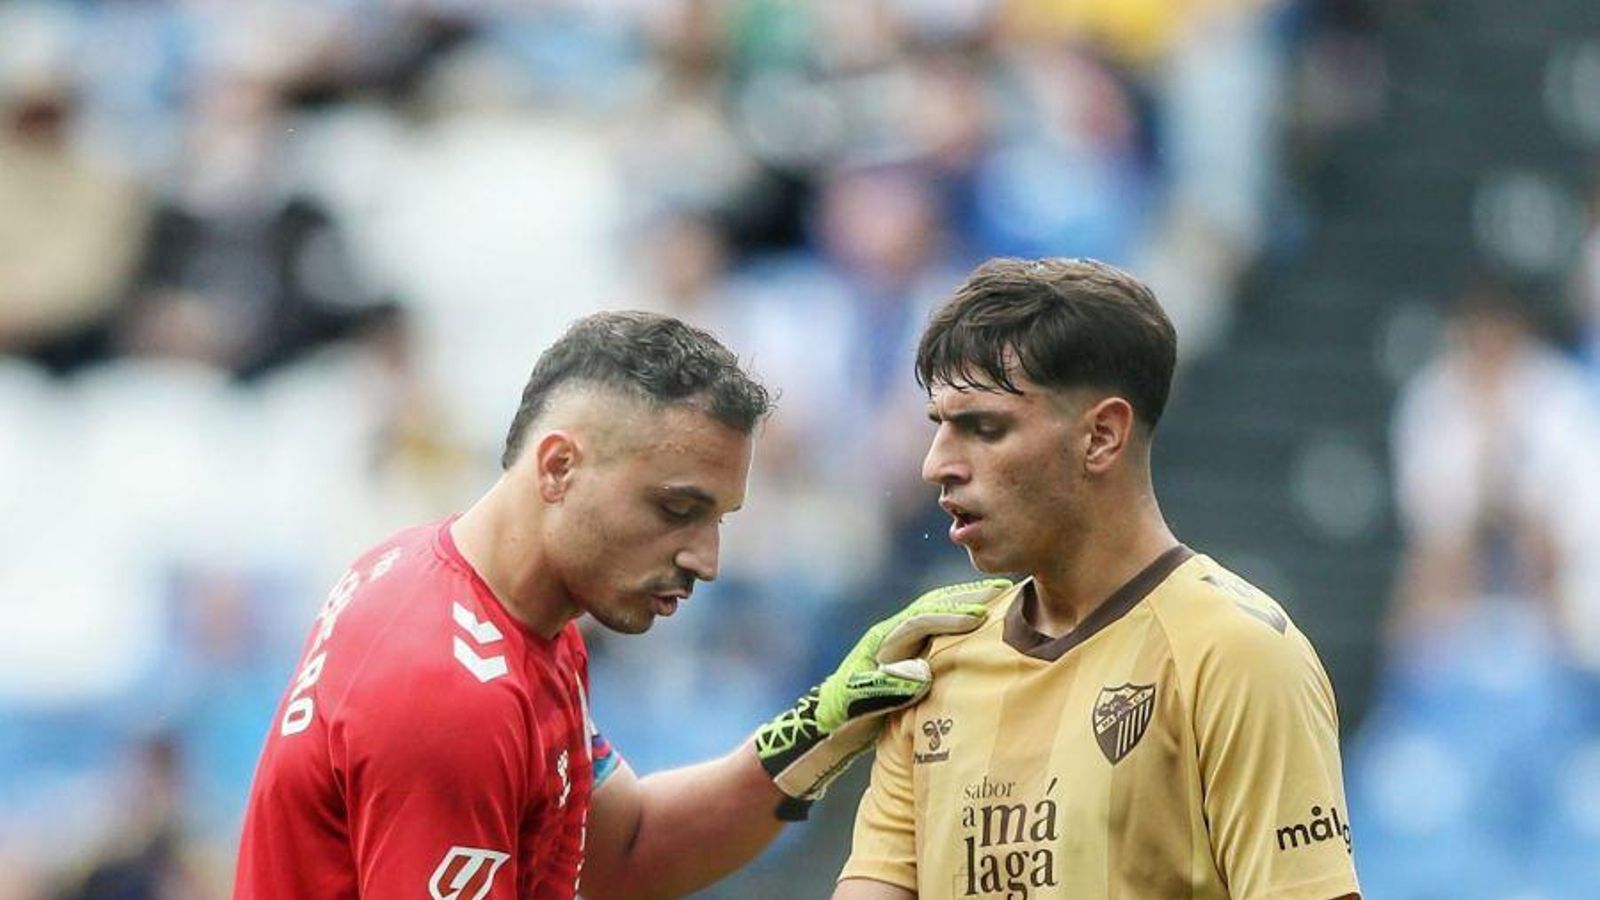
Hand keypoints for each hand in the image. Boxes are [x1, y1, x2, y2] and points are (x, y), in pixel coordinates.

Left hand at [754, 579, 1010, 818]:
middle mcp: (892, 636)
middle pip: (932, 607)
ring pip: (936, 614)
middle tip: (1000, 589)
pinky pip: (938, 631)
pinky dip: (961, 620)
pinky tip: (983, 623)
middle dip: (965, 597)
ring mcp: (900, 645)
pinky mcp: (908, 656)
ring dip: (965, 602)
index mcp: (881, 642)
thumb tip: (923, 672)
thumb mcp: (860, 704)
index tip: (980, 617)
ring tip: (999, 594)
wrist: (828, 725)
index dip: (950, 617)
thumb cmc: (841, 715)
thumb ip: (887, 688)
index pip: (920, 621)